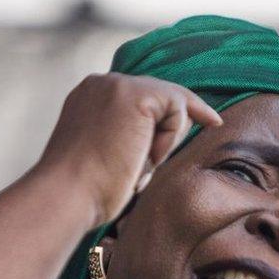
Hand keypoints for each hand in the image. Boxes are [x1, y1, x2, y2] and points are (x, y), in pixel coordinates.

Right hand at [34, 73, 222, 228]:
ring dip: (164, 143)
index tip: (211, 120)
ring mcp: (117, 85)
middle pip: (162, 95)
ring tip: (134, 166)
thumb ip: (129, 140)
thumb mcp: (106, 157)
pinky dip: (168, 140)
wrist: (66, 196)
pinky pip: (176, 110)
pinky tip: (144, 158)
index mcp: (89, 97)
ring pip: (172, 104)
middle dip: (176, 127)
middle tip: (161, 158)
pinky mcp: (136, 94)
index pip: (143, 97)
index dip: (174, 112)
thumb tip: (158, 145)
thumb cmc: (84, 192)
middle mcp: (101, 83)